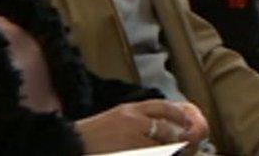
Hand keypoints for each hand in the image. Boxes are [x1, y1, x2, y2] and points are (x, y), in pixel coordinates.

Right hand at [75, 100, 204, 153]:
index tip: (187, 121)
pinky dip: (157, 154)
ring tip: (173, 151)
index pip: (162, 107)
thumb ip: (137, 118)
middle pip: (165, 129)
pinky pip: (149, 153)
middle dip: (177, 137)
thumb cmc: (93, 134)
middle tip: (185, 143)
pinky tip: (159, 154)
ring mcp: (129, 139)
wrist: (71, 144)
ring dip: (168, 150)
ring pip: (159, 146)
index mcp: (130, 109)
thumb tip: (162, 125)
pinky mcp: (128, 151)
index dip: (178, 115)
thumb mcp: (116, 117)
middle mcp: (132, 121)